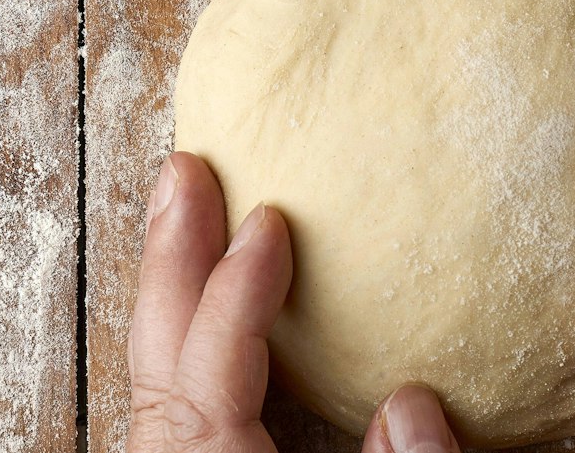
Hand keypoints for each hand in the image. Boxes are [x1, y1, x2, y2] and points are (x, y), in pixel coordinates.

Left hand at [127, 151, 462, 451]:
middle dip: (172, 257)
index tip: (268, 222)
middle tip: (184, 172)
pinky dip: (192, 327)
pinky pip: (181, 387)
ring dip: (178, 283)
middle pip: (161, 352)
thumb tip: (412, 402)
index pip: (209, 372)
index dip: (235, 294)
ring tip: (190, 204)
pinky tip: (214, 286)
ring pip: (162, 366)